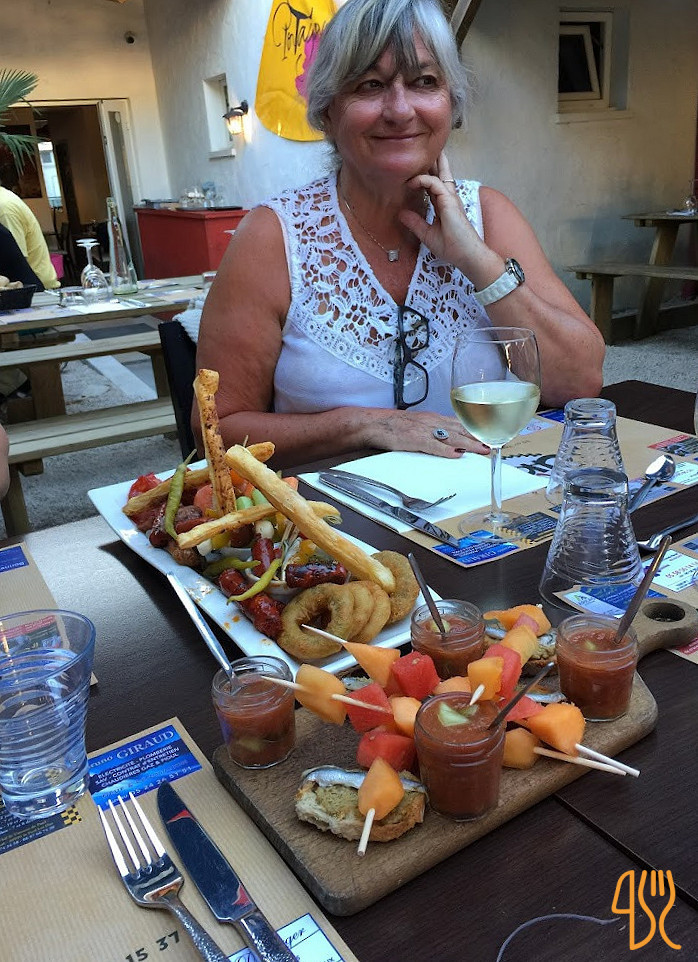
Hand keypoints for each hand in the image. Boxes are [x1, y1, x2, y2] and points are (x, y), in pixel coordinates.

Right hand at [365, 408, 488, 458]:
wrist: (375, 423)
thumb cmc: (394, 426)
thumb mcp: (418, 424)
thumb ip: (433, 431)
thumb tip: (448, 442)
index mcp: (433, 418)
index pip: (460, 423)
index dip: (477, 429)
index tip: (490, 435)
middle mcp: (432, 422)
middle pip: (461, 429)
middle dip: (479, 436)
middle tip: (494, 443)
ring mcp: (424, 430)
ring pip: (452, 437)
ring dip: (469, 443)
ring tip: (483, 450)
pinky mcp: (415, 439)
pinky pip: (433, 446)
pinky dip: (446, 451)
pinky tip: (456, 455)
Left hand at [399, 153, 486, 266]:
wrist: (467, 256)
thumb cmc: (452, 248)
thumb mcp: (427, 235)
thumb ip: (416, 223)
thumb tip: (401, 214)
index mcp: (445, 205)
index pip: (435, 185)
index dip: (425, 176)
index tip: (410, 176)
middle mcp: (449, 199)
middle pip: (442, 174)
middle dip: (435, 160)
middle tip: (427, 146)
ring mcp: (451, 199)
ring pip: (440, 174)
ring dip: (429, 163)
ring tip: (420, 153)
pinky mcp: (450, 202)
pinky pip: (435, 184)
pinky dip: (423, 180)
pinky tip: (412, 182)